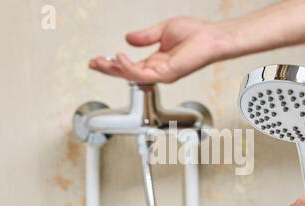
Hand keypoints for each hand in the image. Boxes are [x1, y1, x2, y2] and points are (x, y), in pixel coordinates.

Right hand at [89, 17, 233, 82]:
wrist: (211, 37)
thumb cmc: (195, 34)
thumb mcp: (163, 31)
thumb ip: (145, 36)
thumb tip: (127, 38)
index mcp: (157, 61)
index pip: (131, 66)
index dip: (114, 63)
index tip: (99, 59)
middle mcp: (158, 70)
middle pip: (128, 73)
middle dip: (109, 69)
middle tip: (93, 64)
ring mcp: (163, 74)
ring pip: (132, 75)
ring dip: (114, 69)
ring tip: (100, 62)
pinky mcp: (167, 73)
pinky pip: (143, 73)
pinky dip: (129, 66)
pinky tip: (119, 58)